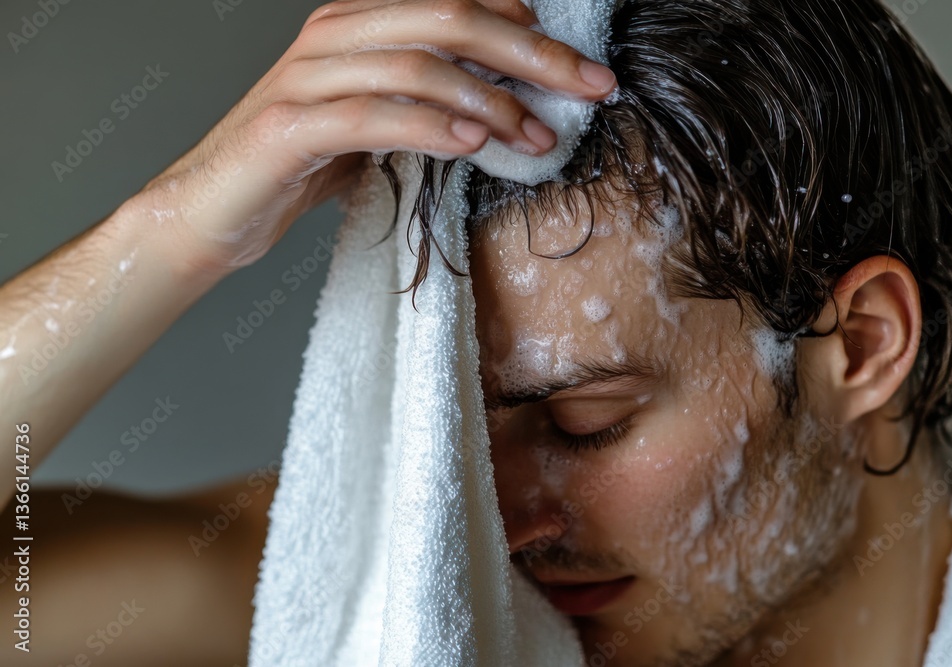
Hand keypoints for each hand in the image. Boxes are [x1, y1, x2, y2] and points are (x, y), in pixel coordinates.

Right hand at [135, 0, 618, 275]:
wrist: (211, 210)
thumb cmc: (299, 166)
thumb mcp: (375, 122)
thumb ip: (425, 101)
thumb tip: (505, 106)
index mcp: (359, 22)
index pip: (456, 3)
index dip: (526, 29)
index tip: (578, 67)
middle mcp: (334, 35)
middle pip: (448, 20)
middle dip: (531, 54)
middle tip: (590, 87)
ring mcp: (307, 77)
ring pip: (416, 64)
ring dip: (491, 101)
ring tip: (537, 137)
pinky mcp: (288, 126)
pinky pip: (373, 116)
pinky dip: (431, 126)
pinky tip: (474, 143)